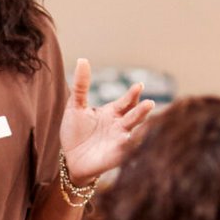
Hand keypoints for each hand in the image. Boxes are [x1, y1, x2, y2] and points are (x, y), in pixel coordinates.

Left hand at [59, 58, 158, 186]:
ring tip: (148, 125)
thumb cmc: (74, 133)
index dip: (132, 94)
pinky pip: (127, 150)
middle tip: (149, 103)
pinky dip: (133, 146)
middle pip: (134, 116)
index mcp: (112, 112)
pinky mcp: (117, 156)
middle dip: (142, 110)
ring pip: (134, 132)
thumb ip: (81, 85)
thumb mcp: (75, 107)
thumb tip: (82, 60)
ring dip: (141, 128)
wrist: (70, 159)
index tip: (139, 86)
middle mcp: (120, 125)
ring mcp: (120, 141)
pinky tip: (137, 142)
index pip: (126, 101)